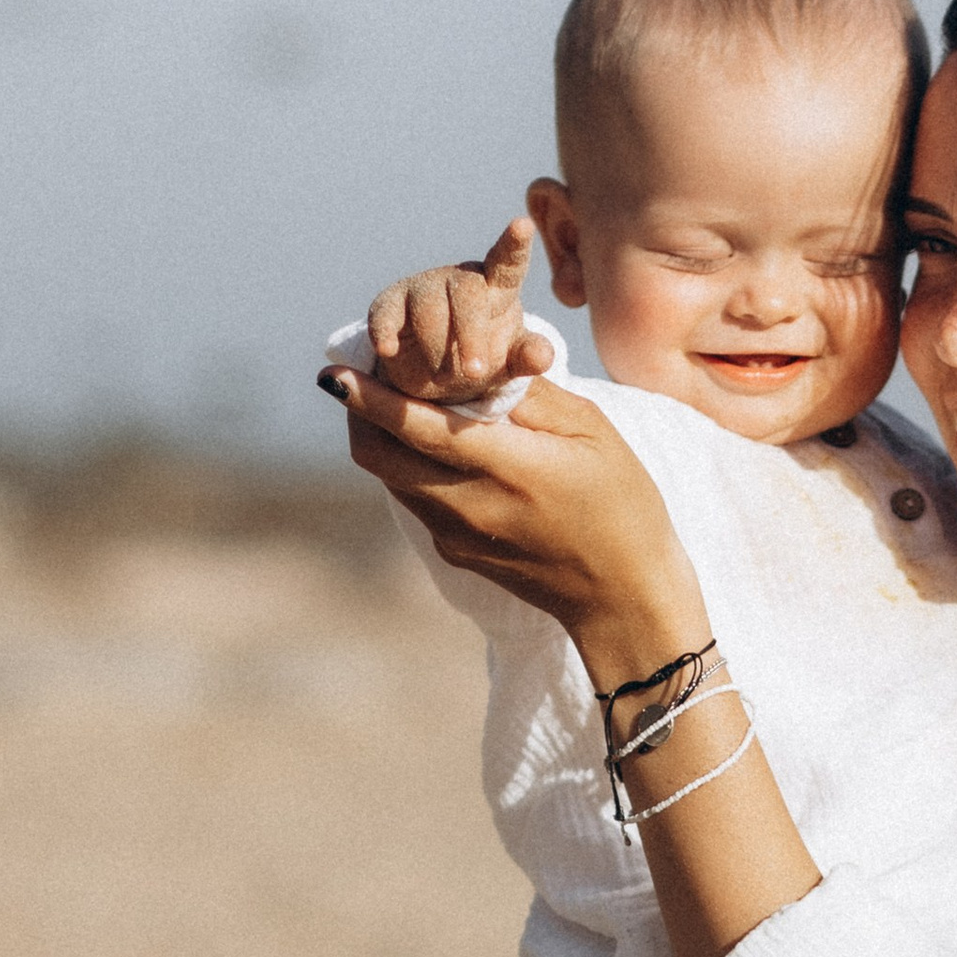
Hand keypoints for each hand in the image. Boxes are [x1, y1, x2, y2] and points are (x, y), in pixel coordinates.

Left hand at [325, 357, 706, 687]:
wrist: (620, 596)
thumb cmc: (621, 504)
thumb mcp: (591, 431)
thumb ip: (528, 394)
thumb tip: (476, 359)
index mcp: (508, 468)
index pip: (417, 426)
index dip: (370, 397)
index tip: (334, 372)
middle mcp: (469, 505)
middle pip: (379, 456)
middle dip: (360, 413)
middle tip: (363, 378)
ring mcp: (456, 535)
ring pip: (391, 477)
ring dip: (383, 439)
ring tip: (398, 403)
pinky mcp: (455, 553)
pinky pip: (416, 499)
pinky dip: (411, 467)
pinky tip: (437, 447)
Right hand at [364, 216, 555, 407]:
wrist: (432, 377)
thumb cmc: (481, 358)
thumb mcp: (509, 364)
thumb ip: (527, 358)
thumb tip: (544, 357)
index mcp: (496, 287)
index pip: (508, 262)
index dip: (514, 245)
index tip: (523, 225)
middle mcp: (458, 279)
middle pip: (466, 294)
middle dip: (471, 336)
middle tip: (475, 372)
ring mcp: (421, 289)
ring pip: (428, 309)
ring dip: (437, 349)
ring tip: (445, 379)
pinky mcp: (388, 306)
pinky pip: (385, 316)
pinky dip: (385, 333)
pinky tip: (388, 350)